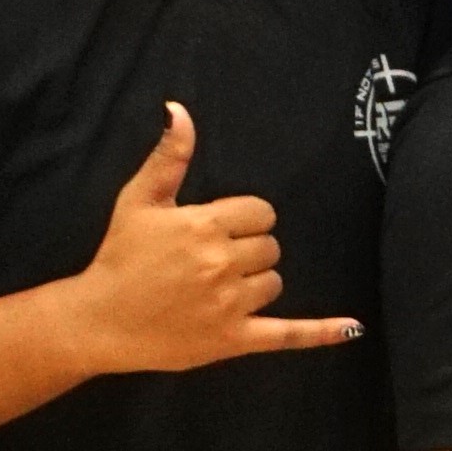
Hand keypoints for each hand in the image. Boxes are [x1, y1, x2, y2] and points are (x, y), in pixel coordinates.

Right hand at [61, 103, 355, 372]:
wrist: (99, 320)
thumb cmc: (119, 256)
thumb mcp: (139, 200)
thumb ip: (169, 157)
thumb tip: (180, 111)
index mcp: (204, 226)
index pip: (261, 213)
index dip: (246, 219)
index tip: (223, 228)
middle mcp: (221, 263)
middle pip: (270, 247)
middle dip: (249, 249)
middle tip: (214, 260)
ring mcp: (230, 304)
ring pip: (274, 282)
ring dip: (257, 282)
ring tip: (219, 288)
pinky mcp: (234, 340)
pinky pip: (287, 334)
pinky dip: (321, 332)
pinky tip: (352, 328)